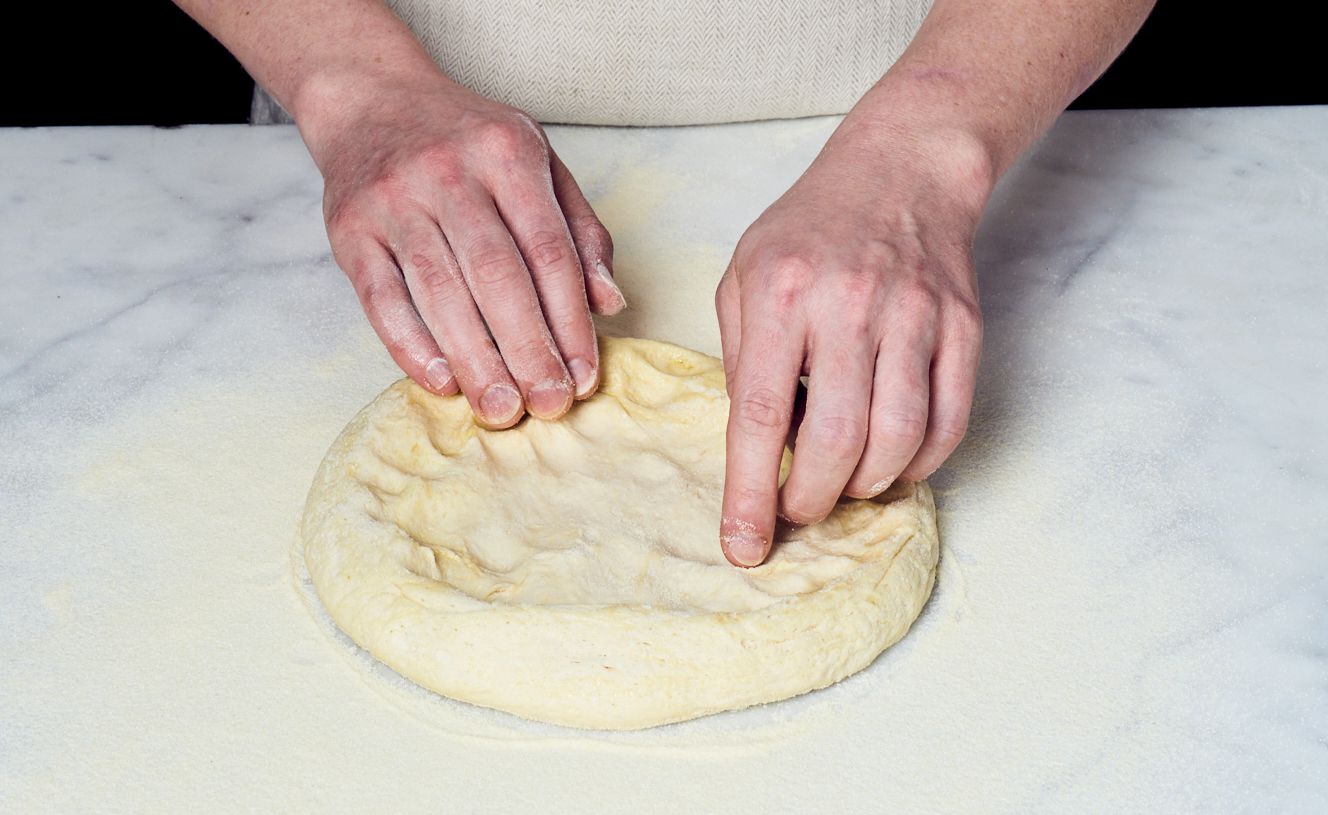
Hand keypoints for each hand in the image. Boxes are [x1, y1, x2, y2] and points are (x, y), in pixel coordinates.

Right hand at [306, 73, 625, 427]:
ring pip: (441, 292)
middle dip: (528, 350)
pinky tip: (441, 381)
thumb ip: (580, 232)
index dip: (571, 321)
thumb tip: (610, 303)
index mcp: (508, 153)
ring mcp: (394, 199)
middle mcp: (450, 172)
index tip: (584, 377)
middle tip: (548, 406)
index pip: (550, 251)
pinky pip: (381, 297)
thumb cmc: (469, 143)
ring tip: (501, 409)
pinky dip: (410, 345)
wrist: (371, 97)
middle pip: (498, 276)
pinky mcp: (349, 228)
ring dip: (475, 360)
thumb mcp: (538, 164)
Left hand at [715, 123, 991, 566]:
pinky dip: (920, 464)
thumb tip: (758, 448)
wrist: (901, 170)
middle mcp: (850, 305)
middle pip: (835, 441)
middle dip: (812, 500)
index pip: (760, 415)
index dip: (750, 493)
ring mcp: (915, 316)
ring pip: (897, 440)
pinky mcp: (963, 328)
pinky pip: (948, 423)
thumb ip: (740, 361)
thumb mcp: (744, 277)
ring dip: (867, 486)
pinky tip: (893, 464)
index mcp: (780, 294)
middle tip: (797, 510)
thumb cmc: (809, 230)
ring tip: (844, 484)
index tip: (743, 546)